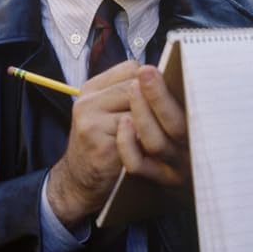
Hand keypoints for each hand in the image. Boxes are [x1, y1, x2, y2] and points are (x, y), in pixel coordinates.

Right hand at [46, 62, 189, 225]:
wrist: (77, 182)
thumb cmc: (100, 146)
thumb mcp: (104, 113)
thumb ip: (126, 95)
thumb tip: (165, 81)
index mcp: (91, 89)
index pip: (130, 69)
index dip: (151, 81)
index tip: (163, 94)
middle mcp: (88, 103)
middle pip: (136, 88)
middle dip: (157, 101)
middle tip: (175, 114)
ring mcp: (92, 124)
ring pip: (139, 112)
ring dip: (155, 123)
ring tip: (167, 131)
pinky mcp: (102, 147)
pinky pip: (137, 137)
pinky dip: (148, 143)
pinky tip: (153, 149)